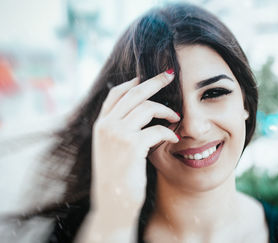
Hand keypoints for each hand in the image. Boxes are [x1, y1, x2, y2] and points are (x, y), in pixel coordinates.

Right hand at [90, 70, 179, 217]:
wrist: (112, 204)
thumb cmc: (117, 177)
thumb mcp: (112, 148)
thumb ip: (120, 129)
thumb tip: (140, 111)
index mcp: (101, 124)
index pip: (116, 93)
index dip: (134, 82)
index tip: (149, 77)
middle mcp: (107, 126)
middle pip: (134, 93)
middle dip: (154, 81)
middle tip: (171, 74)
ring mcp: (117, 135)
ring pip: (147, 107)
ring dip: (166, 110)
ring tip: (176, 116)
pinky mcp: (132, 146)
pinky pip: (157, 129)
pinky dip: (169, 131)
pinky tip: (175, 137)